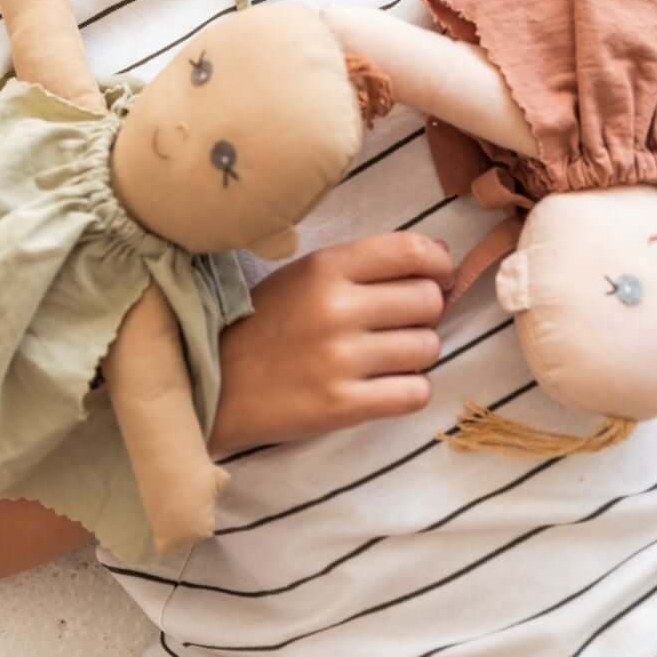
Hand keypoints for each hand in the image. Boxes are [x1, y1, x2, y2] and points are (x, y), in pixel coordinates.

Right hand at [207, 232, 453, 455]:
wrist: (216, 382)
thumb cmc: (268, 323)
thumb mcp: (307, 275)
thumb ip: (366, 266)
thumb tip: (441, 260)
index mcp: (327, 267)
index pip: (410, 251)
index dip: (438, 263)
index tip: (438, 276)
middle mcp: (337, 308)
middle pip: (428, 301)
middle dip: (427, 311)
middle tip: (403, 323)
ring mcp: (341, 359)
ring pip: (428, 348)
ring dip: (419, 353)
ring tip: (389, 356)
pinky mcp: (343, 406)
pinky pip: (415, 393)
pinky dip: (410, 390)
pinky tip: (387, 386)